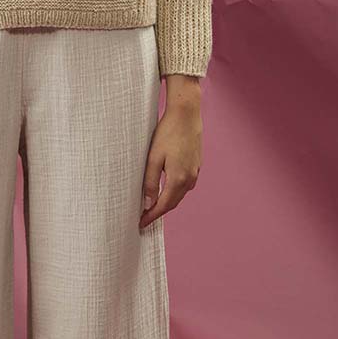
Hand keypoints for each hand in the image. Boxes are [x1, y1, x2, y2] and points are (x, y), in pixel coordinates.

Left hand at [140, 90, 202, 228]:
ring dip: (167, 201)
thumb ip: (151, 182)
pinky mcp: (196, 164)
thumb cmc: (168, 132)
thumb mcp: (153, 158)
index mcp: (178, 179)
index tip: (141, 223)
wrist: (186, 114)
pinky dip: (174, 191)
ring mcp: (195, 172)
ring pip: (179, 194)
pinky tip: (166, 187)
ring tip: (153, 205)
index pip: (163, 206)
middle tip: (145, 217)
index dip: (151, 216)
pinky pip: (185, 184)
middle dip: (159, 212)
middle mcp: (189, 179)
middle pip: (172, 202)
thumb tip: (148, 204)